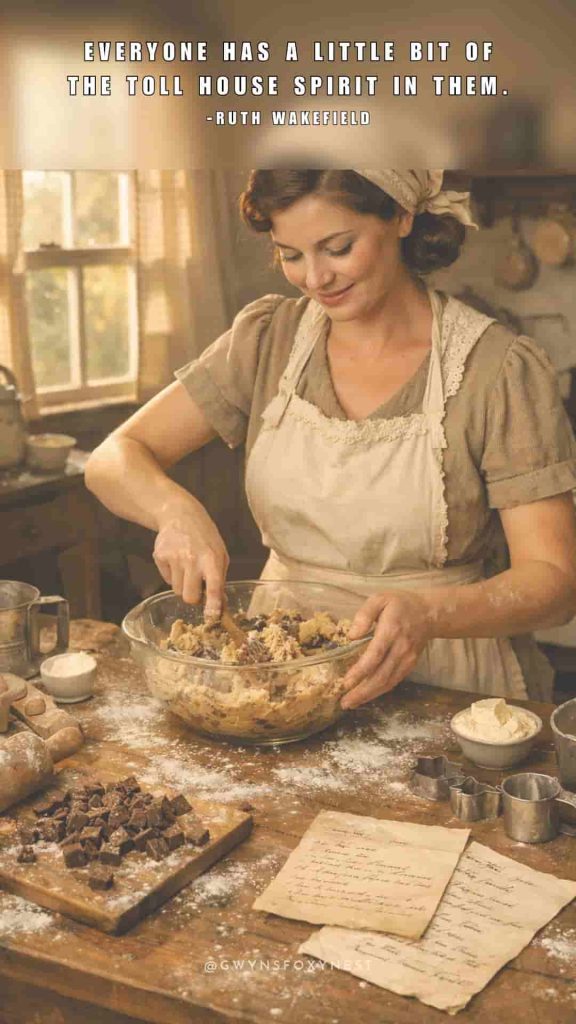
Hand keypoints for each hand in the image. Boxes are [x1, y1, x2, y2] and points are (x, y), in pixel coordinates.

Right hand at [153, 499, 228, 615]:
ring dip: (183, 585)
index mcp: (212, 559)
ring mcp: (174, 557)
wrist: (180, 515)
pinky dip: (172, 574)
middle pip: (189, 597)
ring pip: (177, 591)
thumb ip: (220, 578)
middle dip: (193, 597)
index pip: (214, 586)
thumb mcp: (220, 554)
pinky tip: (176, 560)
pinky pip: (166, 579)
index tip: (212, 616)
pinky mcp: (160, 556)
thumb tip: (220, 606)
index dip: (213, 604)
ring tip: (187, 568)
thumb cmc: (205, 537)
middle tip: (197, 586)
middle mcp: (193, 559)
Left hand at [340, 591, 431, 709]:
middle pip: (381, 675)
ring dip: (369, 695)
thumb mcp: (380, 599)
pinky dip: (379, 691)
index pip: (375, 655)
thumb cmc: (400, 604)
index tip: (345, 683)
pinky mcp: (409, 665)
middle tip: (344, 702)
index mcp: (391, 630)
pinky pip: (393, 681)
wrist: (429, 613)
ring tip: (350, 703)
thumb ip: (364, 615)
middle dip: (362, 691)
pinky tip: (366, 695)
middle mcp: (401, 648)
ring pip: (388, 682)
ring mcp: (407, 659)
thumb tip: (352, 636)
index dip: (360, 671)